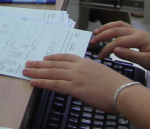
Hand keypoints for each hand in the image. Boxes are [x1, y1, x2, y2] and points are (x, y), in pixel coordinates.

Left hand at [24, 54, 139, 112]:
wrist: (123, 92)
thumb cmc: (117, 86)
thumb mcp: (102, 73)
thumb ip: (90, 73)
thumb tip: (84, 79)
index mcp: (86, 62)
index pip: (65, 57)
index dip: (52, 58)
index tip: (44, 58)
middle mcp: (78, 67)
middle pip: (54, 64)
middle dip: (39, 64)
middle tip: (28, 63)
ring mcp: (75, 77)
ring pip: (51, 73)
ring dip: (36, 72)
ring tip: (25, 71)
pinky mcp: (75, 88)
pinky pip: (54, 84)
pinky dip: (42, 83)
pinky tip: (33, 83)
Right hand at [92, 21, 149, 72]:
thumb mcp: (147, 62)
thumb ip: (131, 55)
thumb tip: (115, 50)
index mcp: (139, 39)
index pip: (118, 42)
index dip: (107, 48)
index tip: (100, 56)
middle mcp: (136, 32)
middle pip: (115, 30)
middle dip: (102, 35)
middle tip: (92, 42)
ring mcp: (137, 31)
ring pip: (118, 25)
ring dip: (106, 28)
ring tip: (96, 33)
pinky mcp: (137, 33)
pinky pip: (122, 26)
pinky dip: (113, 27)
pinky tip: (108, 30)